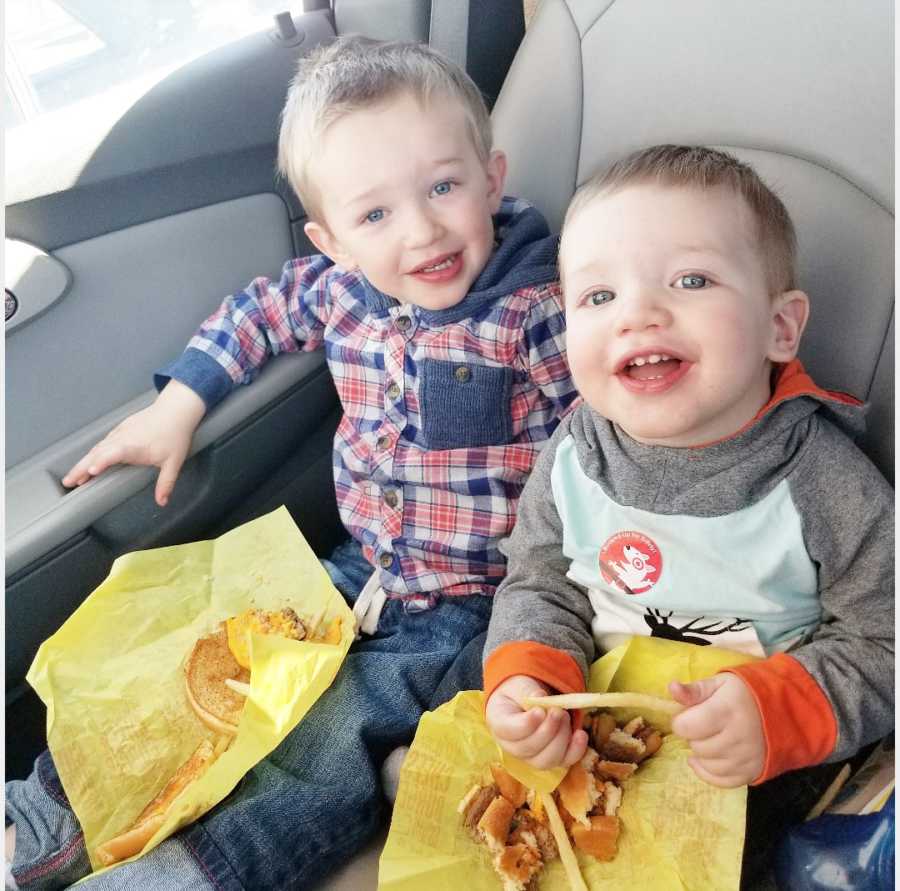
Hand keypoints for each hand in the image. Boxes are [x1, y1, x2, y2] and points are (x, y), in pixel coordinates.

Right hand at [62, 380, 205, 506]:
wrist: (176, 410)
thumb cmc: (175, 434)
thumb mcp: (174, 462)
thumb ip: (166, 483)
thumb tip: (162, 502)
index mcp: (135, 446)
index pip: (114, 453)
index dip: (102, 462)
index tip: (91, 472)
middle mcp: (123, 438)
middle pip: (98, 453)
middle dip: (81, 468)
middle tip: (69, 482)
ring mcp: (120, 432)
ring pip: (97, 448)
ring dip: (84, 462)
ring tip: (74, 478)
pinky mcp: (120, 429)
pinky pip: (103, 442)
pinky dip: (93, 454)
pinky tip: (88, 463)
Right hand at [485, 675, 587, 769]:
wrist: (524, 701)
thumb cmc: (519, 693)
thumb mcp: (520, 686)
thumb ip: (528, 692)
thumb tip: (541, 698)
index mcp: (499, 724)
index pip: (509, 731)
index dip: (527, 724)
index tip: (540, 710)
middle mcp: (512, 746)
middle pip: (529, 748)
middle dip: (548, 730)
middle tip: (558, 711)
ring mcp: (531, 756)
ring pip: (546, 759)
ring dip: (561, 739)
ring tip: (565, 716)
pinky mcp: (550, 759)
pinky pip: (563, 762)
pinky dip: (575, 750)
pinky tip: (581, 734)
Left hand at [669, 674, 764, 786]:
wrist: (782, 712)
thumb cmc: (744, 694)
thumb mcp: (719, 684)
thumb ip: (694, 689)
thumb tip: (672, 688)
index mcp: (726, 711)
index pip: (687, 726)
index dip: (681, 721)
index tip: (689, 715)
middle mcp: (737, 738)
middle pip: (697, 746)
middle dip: (694, 735)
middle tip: (704, 725)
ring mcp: (746, 758)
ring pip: (707, 765)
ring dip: (702, 753)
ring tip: (710, 738)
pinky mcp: (752, 773)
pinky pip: (721, 781)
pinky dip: (709, 772)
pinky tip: (707, 759)